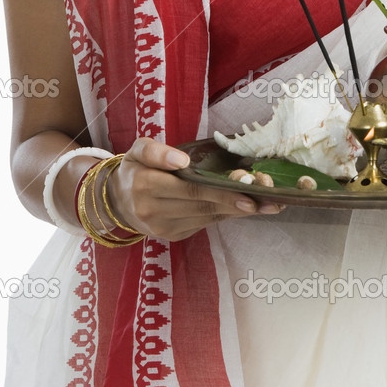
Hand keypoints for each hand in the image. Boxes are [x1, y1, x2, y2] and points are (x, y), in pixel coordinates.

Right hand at [106, 137, 284, 241]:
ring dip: (239, 211)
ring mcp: (165, 228)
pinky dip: (227, 215)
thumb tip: (182, 160)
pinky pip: (204, 223)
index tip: (248, 191)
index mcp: (146, 186)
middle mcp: (155, 211)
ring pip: (208, 217)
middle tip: (270, 200)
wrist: (116, 200)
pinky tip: (248, 207)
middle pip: (204, 205)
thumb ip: (157, 151)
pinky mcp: (174, 235)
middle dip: (239, 202)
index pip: (191, 189)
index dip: (221, 192)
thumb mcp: (138, 150)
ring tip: (269, 204)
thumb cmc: (134, 169)